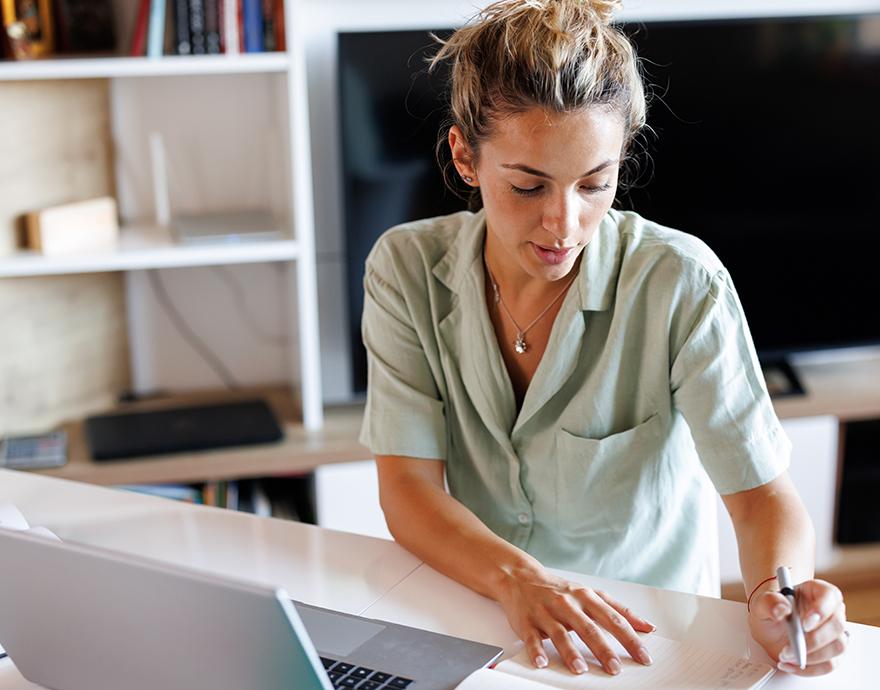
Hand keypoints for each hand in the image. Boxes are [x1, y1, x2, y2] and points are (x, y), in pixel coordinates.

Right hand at [495, 565, 655, 674]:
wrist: (520, 576)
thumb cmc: (560, 589)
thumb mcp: (591, 594)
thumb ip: (618, 610)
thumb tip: (647, 627)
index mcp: (586, 597)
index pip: (612, 619)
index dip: (630, 638)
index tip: (643, 657)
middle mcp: (567, 604)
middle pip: (587, 627)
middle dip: (602, 648)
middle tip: (615, 668)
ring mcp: (546, 612)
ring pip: (559, 633)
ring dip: (569, 651)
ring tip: (580, 668)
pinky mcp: (527, 621)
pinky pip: (531, 637)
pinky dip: (536, 649)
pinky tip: (541, 662)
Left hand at [748, 578, 847, 675]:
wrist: (769, 626)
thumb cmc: (771, 610)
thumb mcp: (762, 603)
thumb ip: (770, 602)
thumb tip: (783, 609)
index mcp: (817, 591)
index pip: (829, 596)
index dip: (821, 610)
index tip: (804, 624)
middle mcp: (830, 611)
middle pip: (837, 625)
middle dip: (814, 640)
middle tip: (791, 647)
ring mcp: (834, 632)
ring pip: (838, 647)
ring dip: (812, 656)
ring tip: (787, 655)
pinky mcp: (832, 652)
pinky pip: (831, 664)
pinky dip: (811, 669)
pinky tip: (791, 664)